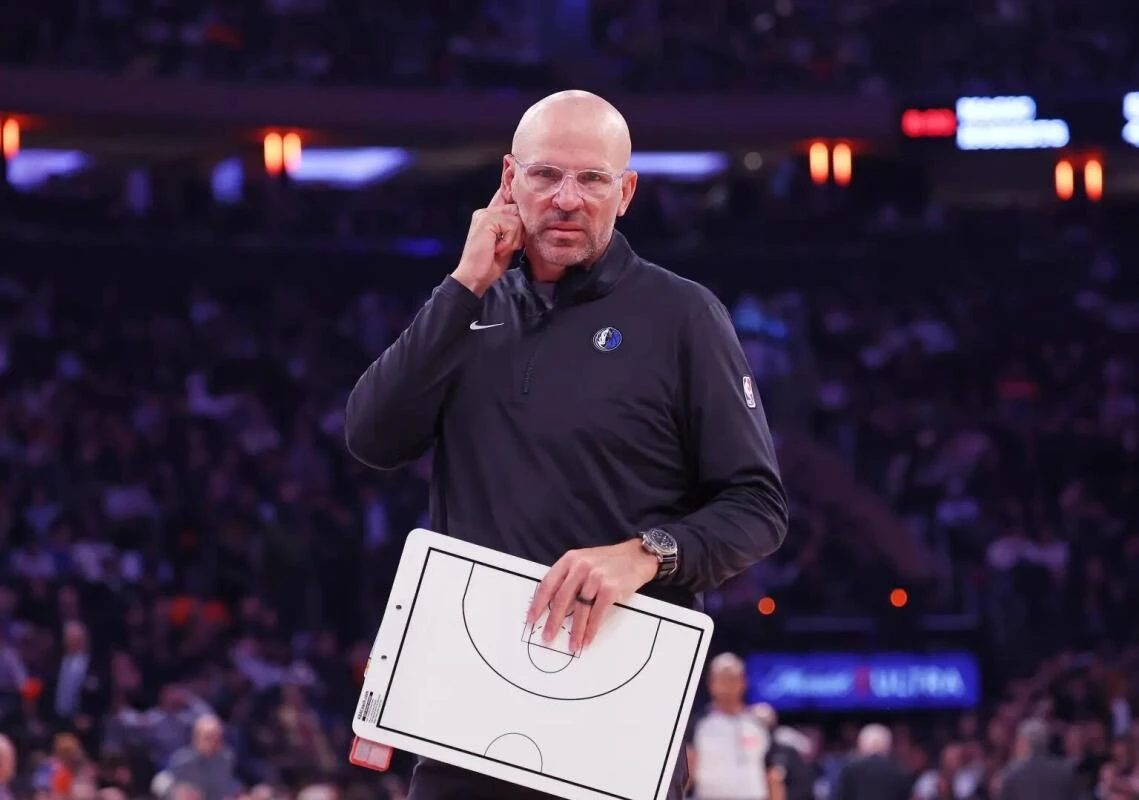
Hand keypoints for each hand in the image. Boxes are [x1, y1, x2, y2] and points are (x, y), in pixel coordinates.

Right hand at [451, 187, 524, 295]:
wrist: (474, 276)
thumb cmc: (489, 264)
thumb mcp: (505, 243)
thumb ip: (512, 228)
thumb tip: (523, 217)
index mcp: (488, 215)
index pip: (502, 193)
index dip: (507, 180)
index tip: (509, 162)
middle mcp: (485, 211)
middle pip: (517, 208)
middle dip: (519, 230)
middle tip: (507, 246)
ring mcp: (485, 214)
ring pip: (517, 217)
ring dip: (515, 237)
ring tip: (502, 248)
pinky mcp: (487, 220)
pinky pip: (513, 225)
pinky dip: (510, 240)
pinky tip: (498, 249)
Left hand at [525, 539, 658, 652]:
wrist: (637, 556)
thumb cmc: (608, 561)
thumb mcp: (584, 561)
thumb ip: (568, 578)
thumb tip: (553, 605)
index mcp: (570, 559)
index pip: (548, 583)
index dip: (538, 603)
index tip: (531, 618)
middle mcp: (581, 567)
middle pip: (561, 599)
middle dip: (553, 621)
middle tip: (547, 636)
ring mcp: (596, 577)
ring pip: (579, 609)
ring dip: (575, 631)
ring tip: (571, 645)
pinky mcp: (610, 589)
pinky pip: (596, 614)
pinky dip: (590, 629)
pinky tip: (587, 639)